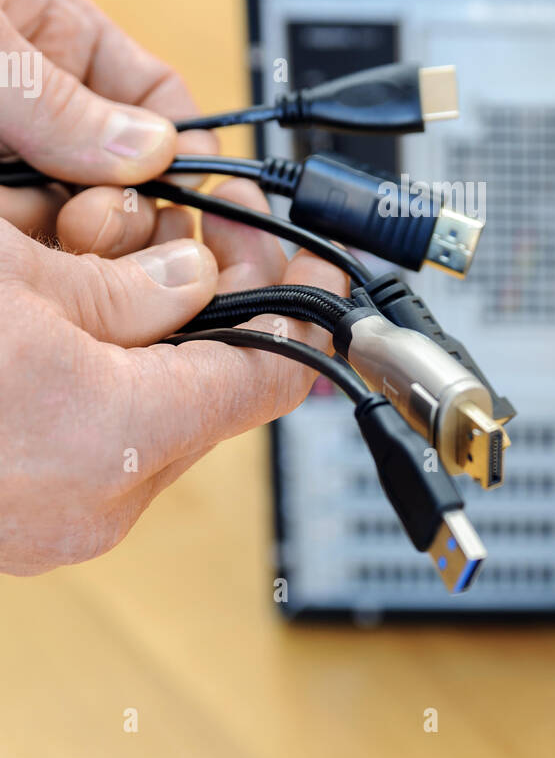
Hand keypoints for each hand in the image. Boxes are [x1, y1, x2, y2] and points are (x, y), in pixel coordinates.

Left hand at [0, 0, 216, 253]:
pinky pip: (26, 238)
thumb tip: (152, 150)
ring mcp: (2, 152)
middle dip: (127, 203)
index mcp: (51, 29)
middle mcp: (34, 98)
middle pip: (123, 169)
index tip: (187, 190)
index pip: (156, 90)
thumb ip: (57, 99)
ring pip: (75, 214)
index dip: (183, 144)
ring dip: (79, 236)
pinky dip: (32, 252)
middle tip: (101, 220)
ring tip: (54, 231)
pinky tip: (24, 245)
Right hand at [0, 177, 347, 575]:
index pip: (264, 377)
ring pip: (151, 413)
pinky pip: (96, 441)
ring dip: (151, 334)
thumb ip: (124, 286)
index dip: (306, 309)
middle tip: (208, 233)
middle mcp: (95, 504)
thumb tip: (186, 282)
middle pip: (210, 390)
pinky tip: (70, 315)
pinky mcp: (18, 521)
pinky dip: (100, 379)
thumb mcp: (15, 277)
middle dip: (216, 301)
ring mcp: (53, 523)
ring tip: (116, 257)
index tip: (321, 271)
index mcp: (113, 440)